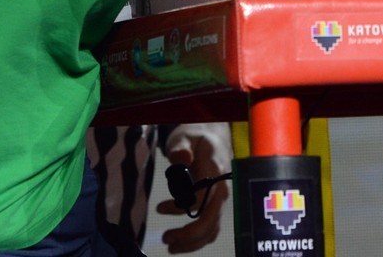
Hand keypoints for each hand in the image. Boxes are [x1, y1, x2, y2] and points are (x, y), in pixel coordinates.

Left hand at [154, 123, 232, 252]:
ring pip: (212, 228)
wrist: (213, 137)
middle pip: (211, 220)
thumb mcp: (185, 137)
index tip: (160, 208)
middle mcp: (222, 188)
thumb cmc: (196, 138)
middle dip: (189, 234)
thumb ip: (181, 147)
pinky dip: (198, 239)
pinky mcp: (217, 205)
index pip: (203, 197)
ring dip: (193, 242)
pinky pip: (211, 227)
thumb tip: (182, 158)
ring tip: (171, 245)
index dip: (181, 207)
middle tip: (166, 239)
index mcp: (215, 171)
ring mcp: (221, 199)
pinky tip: (182, 241)